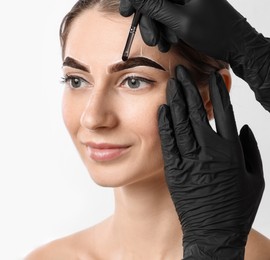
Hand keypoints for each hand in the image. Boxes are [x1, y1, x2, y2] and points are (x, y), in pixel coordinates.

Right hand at [120, 0, 269, 111]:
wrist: (236, 45)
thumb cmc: (214, 32)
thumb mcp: (180, 21)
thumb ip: (155, 8)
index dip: (136, 0)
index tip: (125, 12)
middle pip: (155, 0)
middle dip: (148, 19)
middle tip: (150, 38)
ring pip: (160, 8)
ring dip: (157, 27)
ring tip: (164, 43)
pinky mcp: (188, 7)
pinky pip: (168, 14)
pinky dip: (165, 28)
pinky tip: (169, 41)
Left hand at [158, 65, 264, 257]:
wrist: (213, 232)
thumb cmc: (236, 207)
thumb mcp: (254, 179)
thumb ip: (250, 150)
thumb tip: (243, 125)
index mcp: (231, 151)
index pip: (223, 112)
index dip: (217, 91)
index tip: (212, 75)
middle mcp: (209, 152)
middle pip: (197, 112)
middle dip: (189, 87)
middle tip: (182, 69)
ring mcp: (189, 160)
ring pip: (180, 123)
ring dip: (175, 100)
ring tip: (171, 82)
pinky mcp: (173, 170)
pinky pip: (167, 142)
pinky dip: (164, 124)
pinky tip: (161, 108)